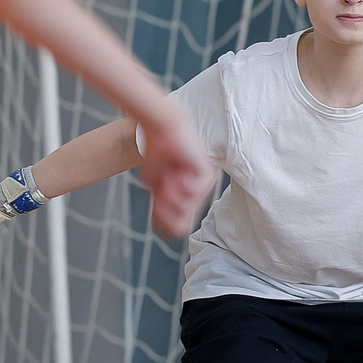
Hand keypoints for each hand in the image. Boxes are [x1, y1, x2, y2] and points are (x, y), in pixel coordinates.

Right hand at [134, 115, 215, 239]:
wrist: (160, 130)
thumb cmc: (156, 154)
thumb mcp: (155, 188)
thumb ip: (162, 209)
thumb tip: (171, 232)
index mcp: (190, 196)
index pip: (179, 227)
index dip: (163, 220)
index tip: (156, 202)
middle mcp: (201, 192)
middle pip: (181, 223)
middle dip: (165, 207)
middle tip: (162, 187)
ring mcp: (206, 185)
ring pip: (185, 209)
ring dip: (170, 194)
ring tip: (170, 175)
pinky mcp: (208, 174)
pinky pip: (191, 192)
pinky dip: (178, 183)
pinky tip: (178, 170)